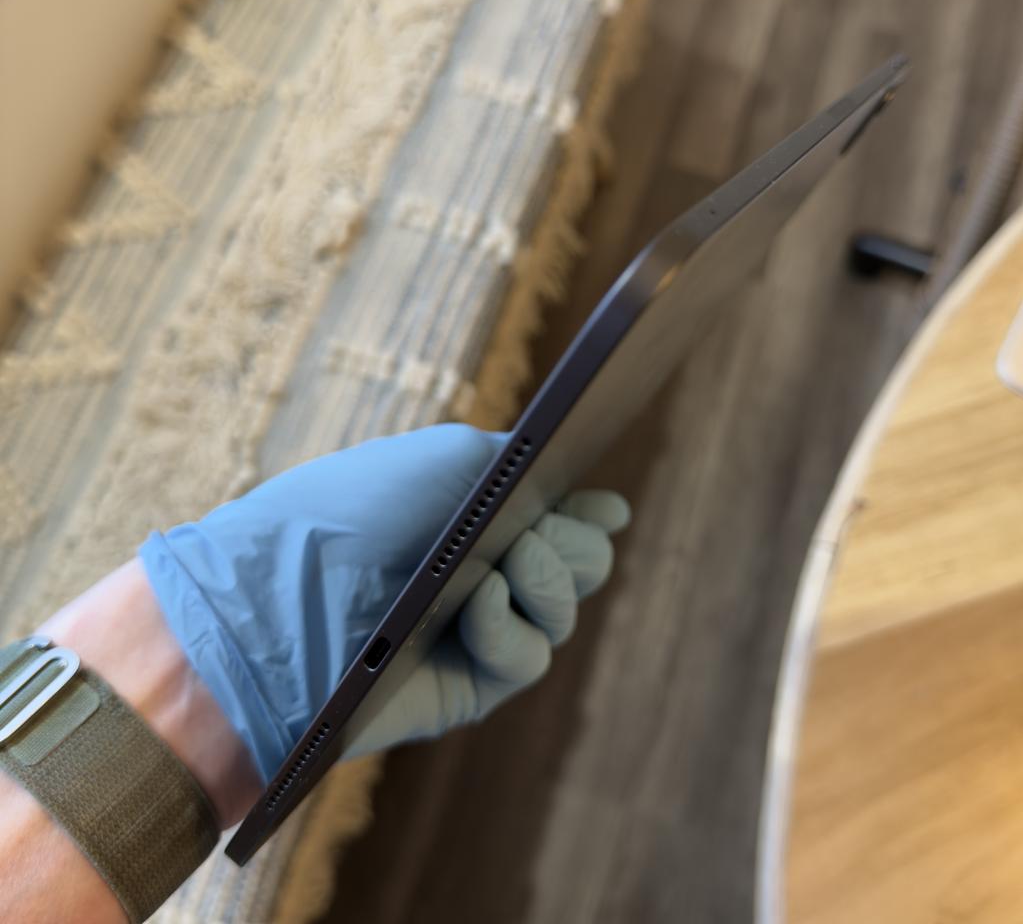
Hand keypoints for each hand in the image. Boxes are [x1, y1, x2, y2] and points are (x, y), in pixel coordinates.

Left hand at [139, 424, 629, 781]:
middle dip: (571, 542)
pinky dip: (508, 626)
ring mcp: (485, 627)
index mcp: (483, 514)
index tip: (598, 506)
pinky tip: (473, 608)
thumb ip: (528, 465)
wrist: (289, 592)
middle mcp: (491, 569)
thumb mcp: (449, 459)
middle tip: (526, 534)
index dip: (589, 512)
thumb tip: (614, 511)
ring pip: (568, 607)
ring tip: (494, 567)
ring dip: (544, 578)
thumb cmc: (360, 511)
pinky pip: (532, 654)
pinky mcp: (475, 682)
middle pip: (586, 561)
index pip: (567, 514)